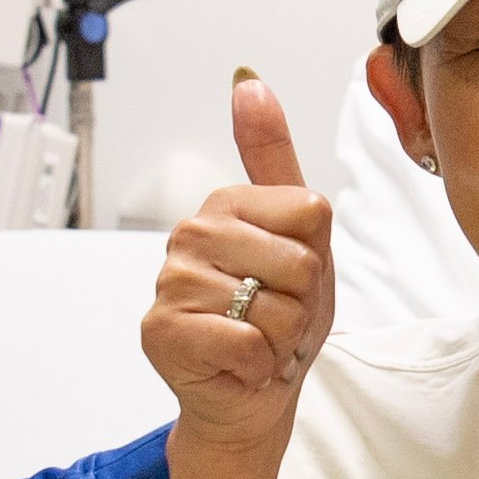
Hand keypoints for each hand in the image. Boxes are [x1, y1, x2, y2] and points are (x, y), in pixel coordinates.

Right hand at [143, 69, 337, 457]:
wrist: (251, 396)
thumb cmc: (277, 319)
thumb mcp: (300, 235)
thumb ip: (274, 157)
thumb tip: (249, 82)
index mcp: (227, 204)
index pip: (312, 214)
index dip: (317, 259)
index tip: (290, 279)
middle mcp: (191, 234)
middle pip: (300, 262)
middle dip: (301, 305)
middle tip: (272, 318)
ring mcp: (171, 282)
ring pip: (274, 307)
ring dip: (279, 340)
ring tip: (255, 342)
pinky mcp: (161, 331)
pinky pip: (246, 342)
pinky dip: (257, 366)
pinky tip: (237, 364)